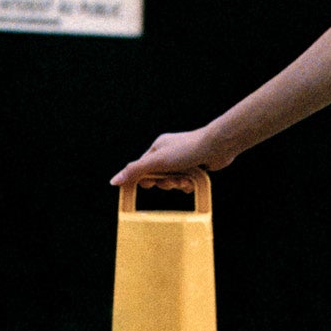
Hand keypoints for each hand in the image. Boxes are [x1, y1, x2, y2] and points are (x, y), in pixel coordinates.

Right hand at [110, 129, 231, 190]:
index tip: (151, 185)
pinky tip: (194, 181)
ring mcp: (183, 160)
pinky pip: (186, 181)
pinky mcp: (195, 167)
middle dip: (166, 182)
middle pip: (159, 176)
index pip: (142, 168)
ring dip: (178, 183)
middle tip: (173, 180)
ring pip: (173, 180)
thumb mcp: (157, 161)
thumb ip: (135, 171)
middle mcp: (169, 153)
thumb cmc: (188, 149)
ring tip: (186, 180)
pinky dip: (189, 184)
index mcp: (157, 148)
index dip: (145, 179)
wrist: (217, 146)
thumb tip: (114, 181)